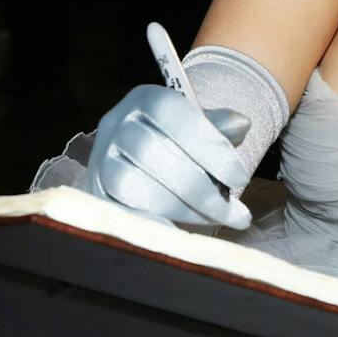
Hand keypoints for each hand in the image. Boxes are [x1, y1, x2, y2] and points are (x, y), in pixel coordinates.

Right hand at [86, 83, 254, 230]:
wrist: (149, 162)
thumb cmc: (184, 144)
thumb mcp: (202, 129)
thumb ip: (220, 128)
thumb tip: (240, 124)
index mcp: (144, 99)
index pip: (169, 110)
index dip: (207, 145)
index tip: (240, 179)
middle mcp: (115, 124)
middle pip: (150, 151)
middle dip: (200, 189)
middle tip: (237, 214)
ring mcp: (100, 160)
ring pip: (130, 183)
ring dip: (180, 209)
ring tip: (216, 221)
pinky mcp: (96, 194)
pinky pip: (120, 212)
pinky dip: (156, 225)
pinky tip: (186, 237)